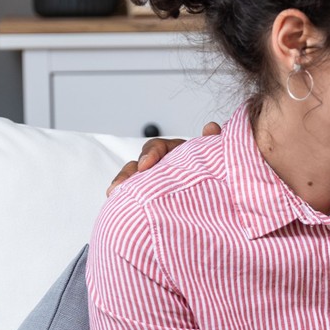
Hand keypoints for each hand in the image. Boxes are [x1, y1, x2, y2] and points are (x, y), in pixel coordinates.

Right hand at [107, 121, 221, 195]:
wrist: (216, 195)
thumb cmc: (211, 171)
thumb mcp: (213, 156)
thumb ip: (212, 143)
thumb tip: (211, 128)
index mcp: (174, 152)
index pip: (156, 147)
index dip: (150, 154)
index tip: (145, 166)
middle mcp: (159, 165)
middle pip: (137, 164)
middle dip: (128, 173)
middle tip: (121, 185)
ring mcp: (152, 181)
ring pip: (131, 179)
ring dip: (121, 184)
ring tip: (113, 193)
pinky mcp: (148, 196)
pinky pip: (133, 195)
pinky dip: (123, 198)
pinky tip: (115, 202)